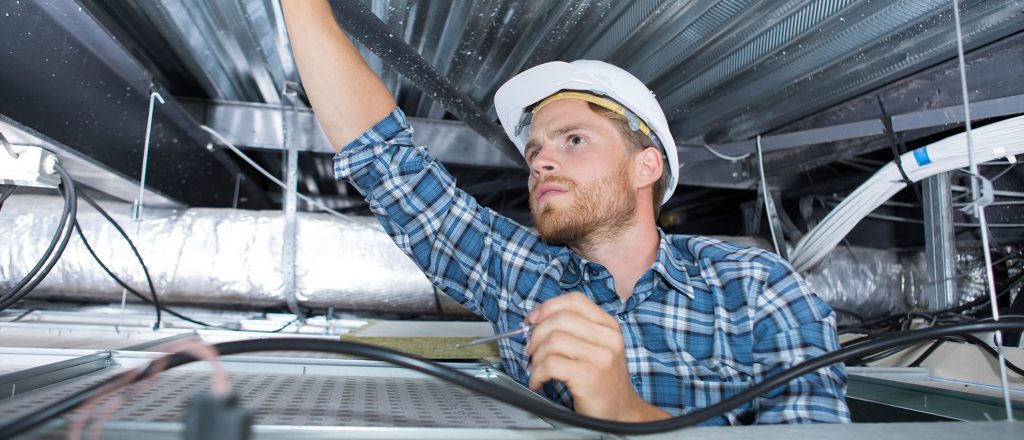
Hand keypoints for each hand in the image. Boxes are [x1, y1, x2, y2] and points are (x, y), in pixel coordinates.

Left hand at [526, 292, 668, 421]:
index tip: (533, 320)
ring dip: (537, 357)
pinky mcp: (589, 376)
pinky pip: (550, 365)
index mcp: (608, 326)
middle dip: (537, 334)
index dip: (548, 307)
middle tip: (532, 350)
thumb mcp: (597, 348)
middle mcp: (608, 338)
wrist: (621, 412)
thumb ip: (575, 331)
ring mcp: (601, 357)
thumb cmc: (603, 380)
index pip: (574, 301)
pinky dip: (537, 374)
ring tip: (539, 369)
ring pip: (553, 341)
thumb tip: (536, 320)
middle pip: (560, 319)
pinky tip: (539, 382)